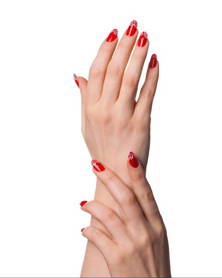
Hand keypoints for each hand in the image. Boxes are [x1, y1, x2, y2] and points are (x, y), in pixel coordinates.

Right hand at [75, 21, 158, 180]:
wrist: (116, 174)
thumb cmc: (101, 148)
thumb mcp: (86, 124)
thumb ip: (84, 98)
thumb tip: (78, 76)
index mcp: (91, 108)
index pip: (97, 72)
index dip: (105, 50)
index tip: (114, 34)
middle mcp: (105, 110)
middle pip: (114, 70)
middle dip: (124, 46)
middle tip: (133, 27)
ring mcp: (123, 116)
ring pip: (130, 78)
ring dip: (138, 55)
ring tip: (145, 38)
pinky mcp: (141, 123)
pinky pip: (147, 95)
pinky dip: (152, 77)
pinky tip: (155, 62)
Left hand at [80, 152, 170, 276]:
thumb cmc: (154, 265)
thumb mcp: (157, 239)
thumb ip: (145, 218)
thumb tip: (129, 199)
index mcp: (157, 225)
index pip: (146, 194)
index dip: (137, 174)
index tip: (129, 157)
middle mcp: (145, 232)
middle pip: (125, 197)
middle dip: (109, 178)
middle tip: (96, 166)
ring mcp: (131, 245)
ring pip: (107, 214)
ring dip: (92, 205)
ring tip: (83, 203)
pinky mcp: (117, 258)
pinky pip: (97, 237)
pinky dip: (88, 230)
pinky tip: (84, 229)